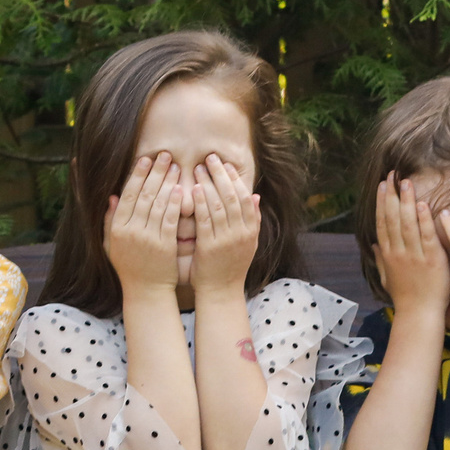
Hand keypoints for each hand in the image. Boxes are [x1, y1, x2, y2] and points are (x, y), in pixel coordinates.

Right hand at [104, 153, 185, 293]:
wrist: (146, 292)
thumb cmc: (130, 268)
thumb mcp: (112, 245)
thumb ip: (110, 220)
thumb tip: (112, 196)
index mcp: (116, 228)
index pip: (127, 195)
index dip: (136, 175)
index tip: (145, 159)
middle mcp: (129, 231)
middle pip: (143, 194)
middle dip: (155, 172)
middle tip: (165, 155)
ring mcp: (146, 238)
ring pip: (157, 204)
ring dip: (167, 182)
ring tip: (175, 166)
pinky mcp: (163, 246)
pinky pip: (169, 219)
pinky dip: (175, 203)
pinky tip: (181, 189)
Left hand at [186, 155, 261, 296]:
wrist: (220, 292)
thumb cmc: (230, 266)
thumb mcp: (247, 243)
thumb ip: (252, 220)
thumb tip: (256, 196)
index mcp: (250, 230)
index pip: (245, 196)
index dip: (235, 178)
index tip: (226, 163)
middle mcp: (241, 233)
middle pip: (232, 196)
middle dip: (221, 174)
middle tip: (210, 158)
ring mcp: (226, 240)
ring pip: (219, 205)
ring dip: (209, 183)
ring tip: (199, 168)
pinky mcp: (210, 247)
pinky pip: (205, 220)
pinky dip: (200, 203)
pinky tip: (193, 189)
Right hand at [372, 173, 449, 319]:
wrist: (419, 314)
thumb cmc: (406, 297)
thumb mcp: (389, 277)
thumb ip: (381, 259)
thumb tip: (374, 244)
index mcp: (388, 254)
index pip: (383, 222)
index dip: (382, 201)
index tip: (383, 184)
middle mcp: (398, 252)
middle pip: (392, 218)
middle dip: (392, 195)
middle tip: (393, 174)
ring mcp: (413, 256)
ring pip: (407, 224)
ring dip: (406, 202)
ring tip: (406, 182)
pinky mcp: (431, 260)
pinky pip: (426, 236)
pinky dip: (423, 220)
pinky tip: (423, 204)